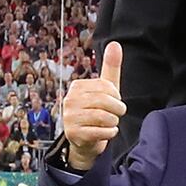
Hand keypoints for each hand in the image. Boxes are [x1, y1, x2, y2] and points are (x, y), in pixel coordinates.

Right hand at [61, 41, 125, 168]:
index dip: (116, 97)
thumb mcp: (106, 89)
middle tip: (115, 115)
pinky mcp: (73, 134)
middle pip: (106, 102)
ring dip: (113, 122)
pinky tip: (106, 132)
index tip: (114, 103)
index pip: (107, 87)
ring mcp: (69, 117)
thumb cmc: (97, 112)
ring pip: (104, 117)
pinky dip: (110, 133)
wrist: (86, 141)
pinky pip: (101, 132)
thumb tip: (115, 44)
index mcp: (77, 87)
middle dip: (117, 111)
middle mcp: (70, 100)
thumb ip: (111, 67)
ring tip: (109, 123)